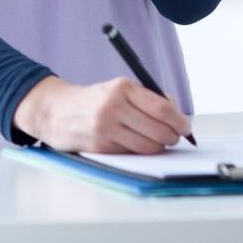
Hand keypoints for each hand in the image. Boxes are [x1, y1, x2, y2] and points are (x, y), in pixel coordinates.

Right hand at [12, 75, 191, 153]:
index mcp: (123, 88)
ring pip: (148, 147)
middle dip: (172, 137)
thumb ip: (148, 98)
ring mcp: (106, 128)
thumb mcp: (119, 89)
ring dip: (158, 148)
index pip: (163, 108)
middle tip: (174, 138)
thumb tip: (176, 115)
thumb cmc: (95, 100)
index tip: (185, 127)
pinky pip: (132, 155)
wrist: (57, 111)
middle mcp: (114, 106)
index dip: (180, 121)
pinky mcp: (100, 147)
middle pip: (159, 130)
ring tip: (156, 142)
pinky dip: (139, 153)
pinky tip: (135, 145)